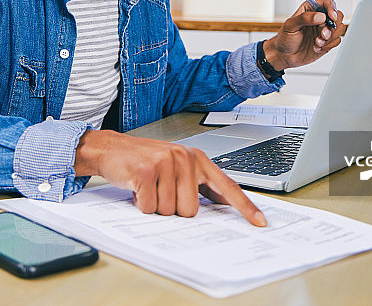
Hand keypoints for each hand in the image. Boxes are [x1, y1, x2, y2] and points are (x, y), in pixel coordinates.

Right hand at [74, 130, 267, 226]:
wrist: (111, 149)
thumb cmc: (144, 161)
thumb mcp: (176, 168)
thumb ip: (198, 184)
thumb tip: (222, 206)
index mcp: (197, 159)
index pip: (227, 187)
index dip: (245, 207)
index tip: (260, 222)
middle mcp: (185, 158)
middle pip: (191, 210)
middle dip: (173, 209)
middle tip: (160, 191)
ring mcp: (166, 163)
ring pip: (170, 211)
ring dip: (155, 206)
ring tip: (148, 187)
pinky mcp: (146, 171)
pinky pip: (150, 207)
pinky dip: (141, 204)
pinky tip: (137, 187)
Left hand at [265, 0, 346, 70]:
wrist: (284, 55)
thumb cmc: (284, 38)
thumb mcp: (290, 25)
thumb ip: (304, 18)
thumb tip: (320, 16)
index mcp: (311, 9)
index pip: (328, 4)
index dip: (332, 9)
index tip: (331, 17)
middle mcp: (319, 19)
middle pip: (337, 16)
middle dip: (332, 27)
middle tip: (322, 34)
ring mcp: (324, 30)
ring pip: (339, 29)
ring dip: (330, 37)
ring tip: (317, 42)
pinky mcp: (327, 42)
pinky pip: (336, 41)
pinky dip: (328, 45)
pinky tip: (316, 47)